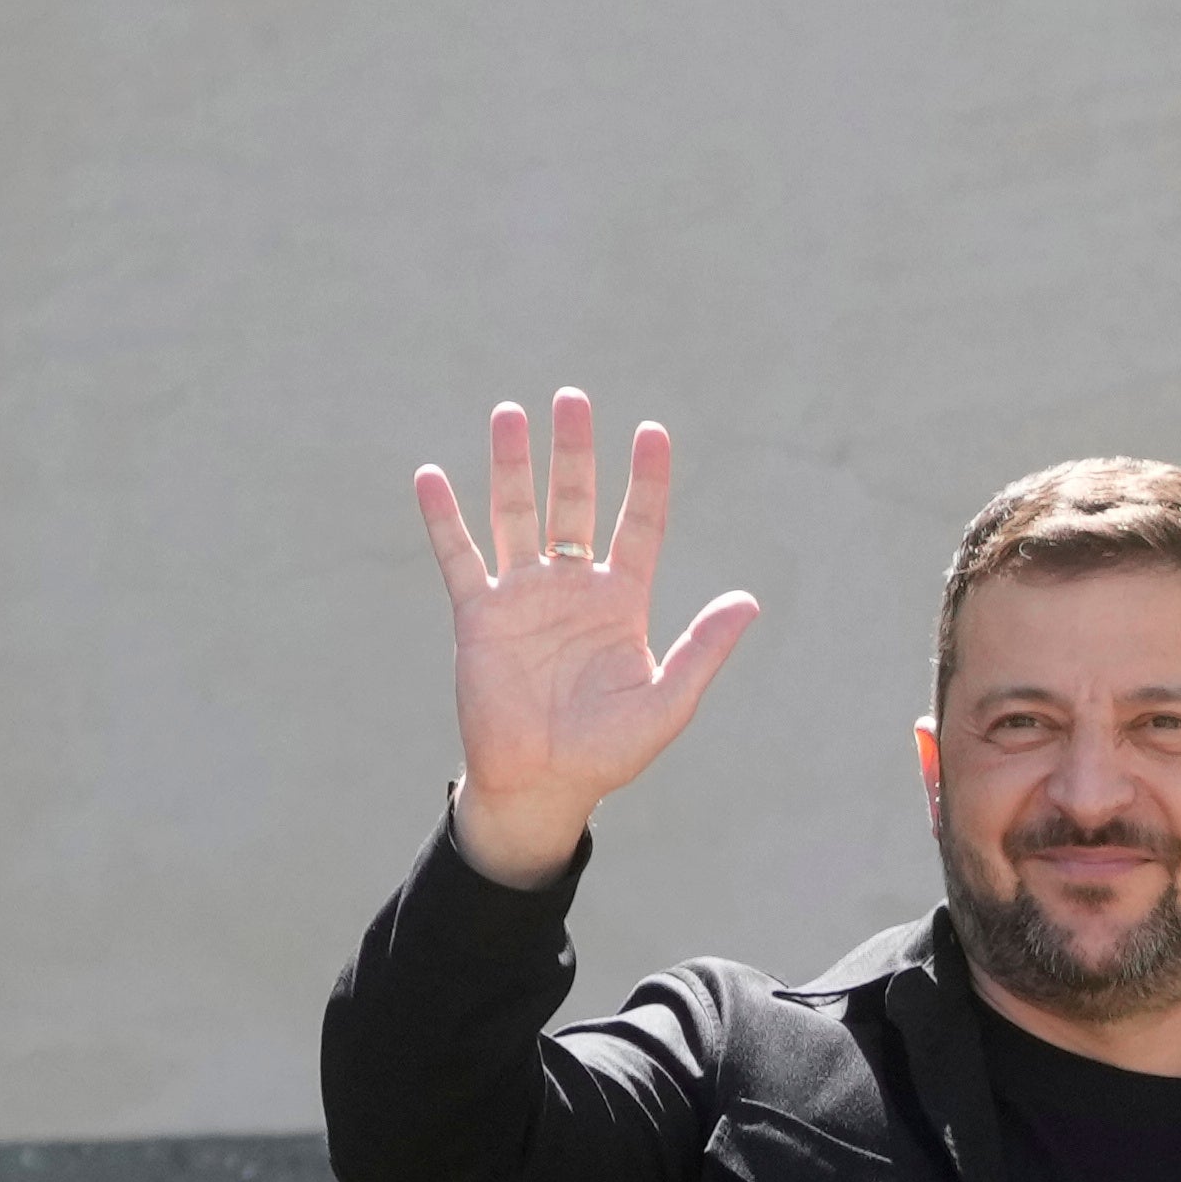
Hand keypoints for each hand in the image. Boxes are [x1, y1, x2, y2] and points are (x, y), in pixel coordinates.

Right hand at [412, 391, 759, 888]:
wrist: (544, 784)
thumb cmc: (610, 750)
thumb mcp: (668, 701)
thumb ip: (703, 649)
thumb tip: (748, 600)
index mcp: (623, 601)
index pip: (638, 524)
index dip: (646, 480)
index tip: (652, 431)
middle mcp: (573, 588)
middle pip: (574, 504)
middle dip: (573, 452)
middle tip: (571, 397)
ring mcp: (523, 597)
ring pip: (517, 516)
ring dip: (512, 466)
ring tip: (510, 413)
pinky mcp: (479, 616)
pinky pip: (460, 557)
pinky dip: (445, 519)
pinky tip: (432, 476)